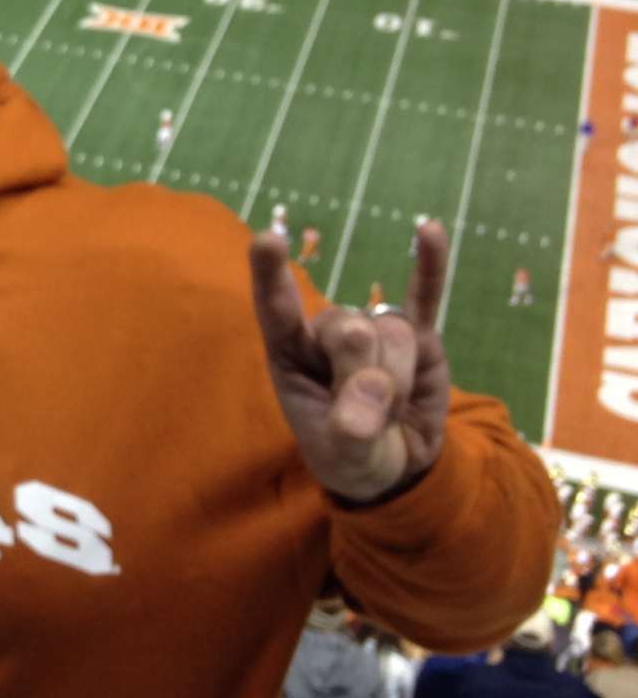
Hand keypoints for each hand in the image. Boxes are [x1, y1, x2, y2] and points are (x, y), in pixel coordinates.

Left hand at [249, 219, 452, 504]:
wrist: (400, 466)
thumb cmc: (353, 457)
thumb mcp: (345, 456)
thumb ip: (353, 427)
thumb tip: (374, 387)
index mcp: (292, 356)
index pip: (276, 311)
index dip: (270, 276)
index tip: (267, 240)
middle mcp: (328, 335)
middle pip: (348, 327)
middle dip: (364, 374)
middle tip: (368, 419)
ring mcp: (375, 331)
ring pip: (392, 331)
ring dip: (398, 377)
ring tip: (392, 409)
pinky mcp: (419, 338)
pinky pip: (424, 297)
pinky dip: (429, 267)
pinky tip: (428, 230)